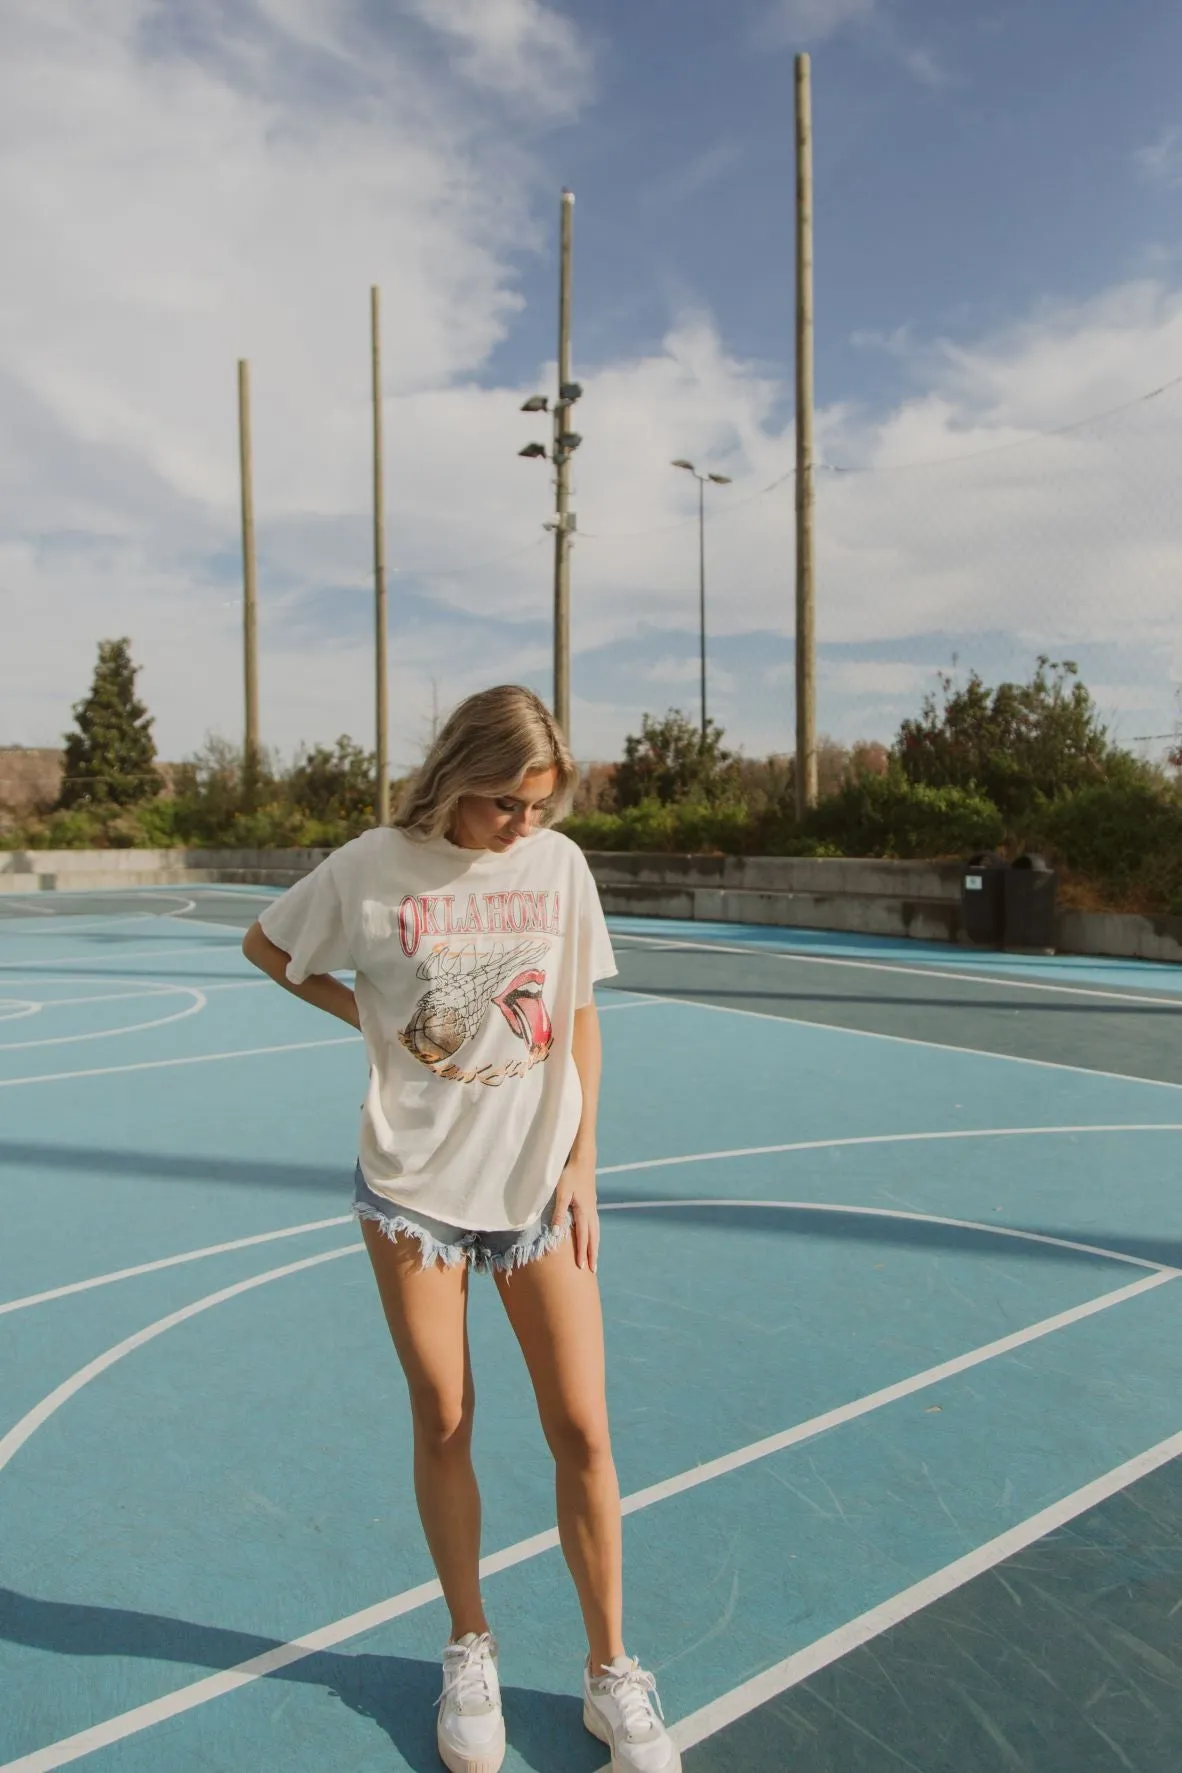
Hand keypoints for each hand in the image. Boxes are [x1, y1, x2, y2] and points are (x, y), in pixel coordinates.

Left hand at [553, 1144, 598, 1272]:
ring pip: (596, 1232)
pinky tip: (593, 1238)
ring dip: (595, 1247)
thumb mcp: (560, 1193)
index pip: (583, 1237)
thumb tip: (556, 1232)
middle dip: (592, 1255)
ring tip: (595, 1259)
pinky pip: (595, 1226)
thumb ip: (558, 1213)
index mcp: (583, 1212)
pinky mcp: (592, 1204)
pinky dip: (595, 1236)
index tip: (581, 1267)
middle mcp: (591, 1213)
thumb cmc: (569, 1175)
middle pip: (593, 1238)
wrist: (583, 1160)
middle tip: (593, 1271)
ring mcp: (593, 1208)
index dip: (582, 1253)